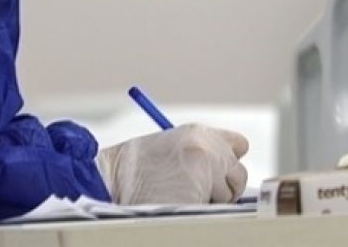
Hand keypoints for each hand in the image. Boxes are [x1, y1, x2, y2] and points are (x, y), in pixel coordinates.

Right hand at [95, 123, 248, 204]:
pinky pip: (215, 211)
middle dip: (223, 187)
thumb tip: (225, 171)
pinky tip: (177, 205)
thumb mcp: (170, 147)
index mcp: (199, 134)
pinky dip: (200, 212)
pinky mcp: (200, 193)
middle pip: (239, 174)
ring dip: (212, 200)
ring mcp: (206, 170)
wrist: (108, 179)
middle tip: (196, 191)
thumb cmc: (133, 170)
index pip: (239, 145)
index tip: (219, 173)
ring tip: (179, 195)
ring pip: (229, 196)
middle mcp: (207, 148)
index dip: (229, 162)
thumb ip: (199, 152)